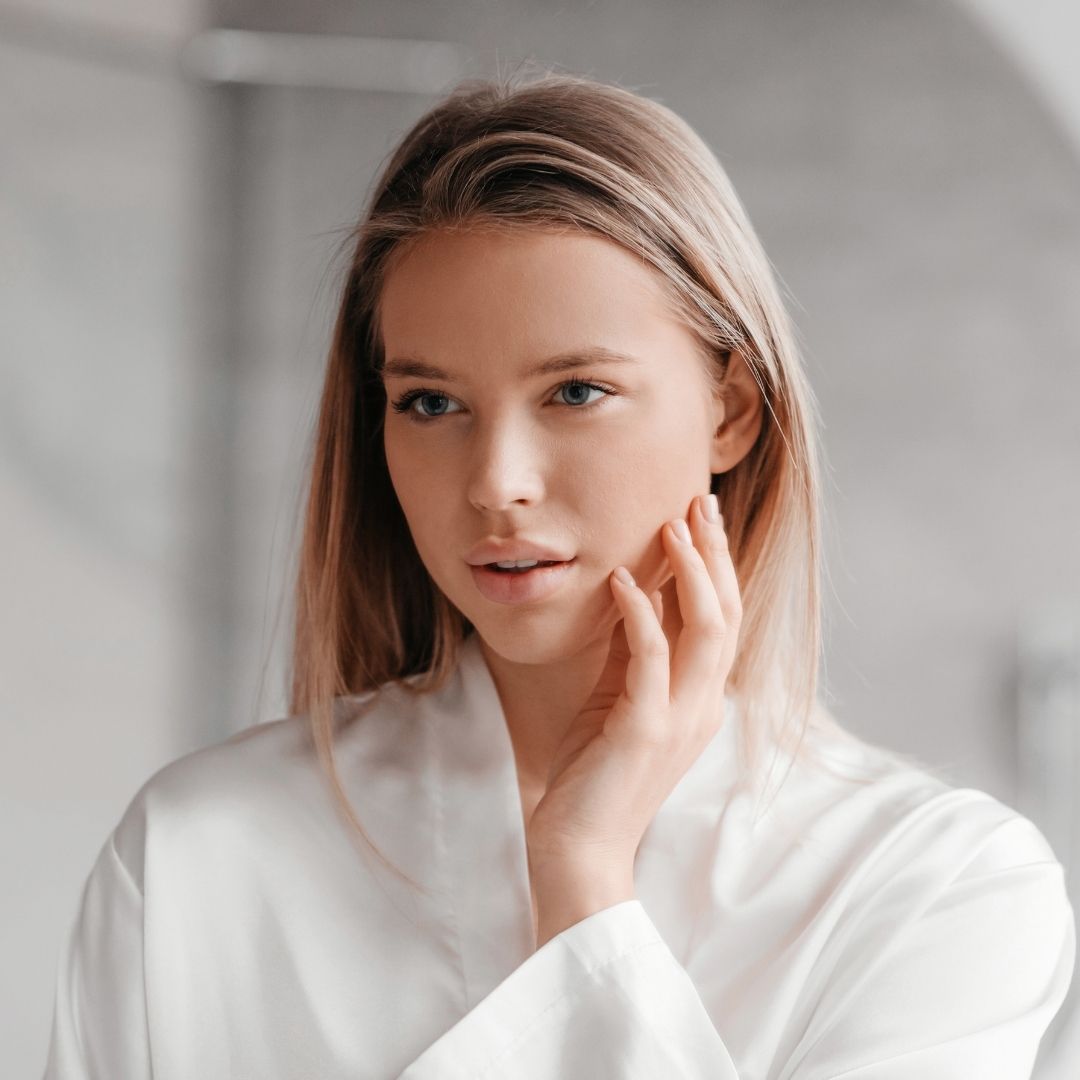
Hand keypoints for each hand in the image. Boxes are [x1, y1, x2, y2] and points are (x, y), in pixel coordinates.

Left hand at [525, 492, 741, 938]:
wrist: (578, 848)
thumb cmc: (594, 774)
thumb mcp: (618, 701)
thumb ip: (634, 654)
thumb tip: (634, 594)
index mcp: (701, 699)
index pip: (723, 619)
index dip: (717, 566)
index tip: (701, 517)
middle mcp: (703, 706)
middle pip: (727, 613)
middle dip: (714, 554)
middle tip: (697, 500)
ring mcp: (679, 719)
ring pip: (707, 630)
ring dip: (690, 573)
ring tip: (671, 526)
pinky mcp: (644, 732)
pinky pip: (651, 661)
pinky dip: (641, 615)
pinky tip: (622, 580)